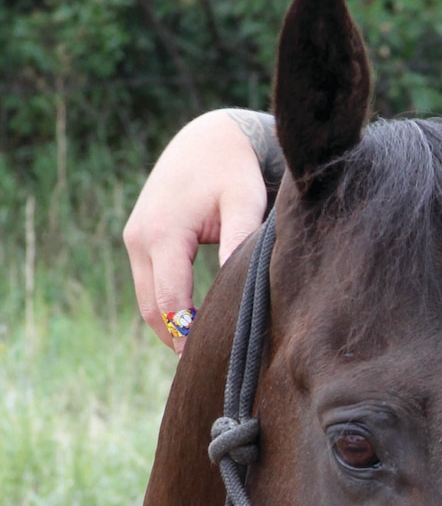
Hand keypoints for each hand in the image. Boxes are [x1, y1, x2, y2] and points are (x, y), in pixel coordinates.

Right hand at [123, 111, 267, 349]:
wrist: (208, 138)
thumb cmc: (232, 170)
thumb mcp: (244, 203)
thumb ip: (237, 242)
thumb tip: (235, 289)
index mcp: (163, 233)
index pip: (169, 301)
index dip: (187, 335)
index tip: (209, 360)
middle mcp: (139, 238)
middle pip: (151, 308)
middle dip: (176, 338)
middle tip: (207, 367)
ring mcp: (134, 238)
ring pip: (145, 300)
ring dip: (168, 325)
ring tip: (201, 351)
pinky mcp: (138, 238)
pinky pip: (148, 284)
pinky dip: (165, 306)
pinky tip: (193, 323)